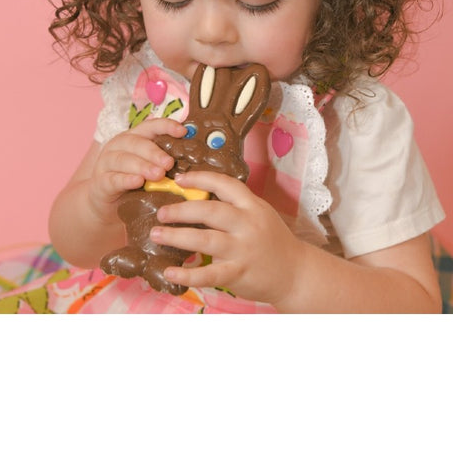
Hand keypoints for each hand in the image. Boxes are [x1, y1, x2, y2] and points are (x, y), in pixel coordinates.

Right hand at [87, 118, 186, 223]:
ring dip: (142, 166)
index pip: (150, 126)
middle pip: (136, 143)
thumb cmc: (134, 183)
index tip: (182, 131)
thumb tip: (193, 161)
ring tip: (157, 175)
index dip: (166, 126)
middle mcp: (119, 146)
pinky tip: (137, 182)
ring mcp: (107, 163)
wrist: (107, 205)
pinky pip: (112, 179)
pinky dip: (125, 179)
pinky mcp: (100, 182)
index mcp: (134, 138)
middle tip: (169, 163)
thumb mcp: (149, 169)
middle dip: (154, 152)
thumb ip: (164, 162)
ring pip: (123, 159)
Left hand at [150, 171, 306, 304]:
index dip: (199, 178)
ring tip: (156, 234)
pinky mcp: (239, 272)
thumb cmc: (272, 241)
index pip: (224, 184)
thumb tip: (197, 196)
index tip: (179, 178)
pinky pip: (209, 274)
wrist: (296, 273)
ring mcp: (243, 249)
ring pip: (205, 239)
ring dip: (177, 236)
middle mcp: (248, 224)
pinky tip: (170, 272)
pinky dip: (188, 274)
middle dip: (182, 209)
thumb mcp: (259, 215)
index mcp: (252, 206)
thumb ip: (235, 206)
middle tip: (161, 212)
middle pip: (210, 210)